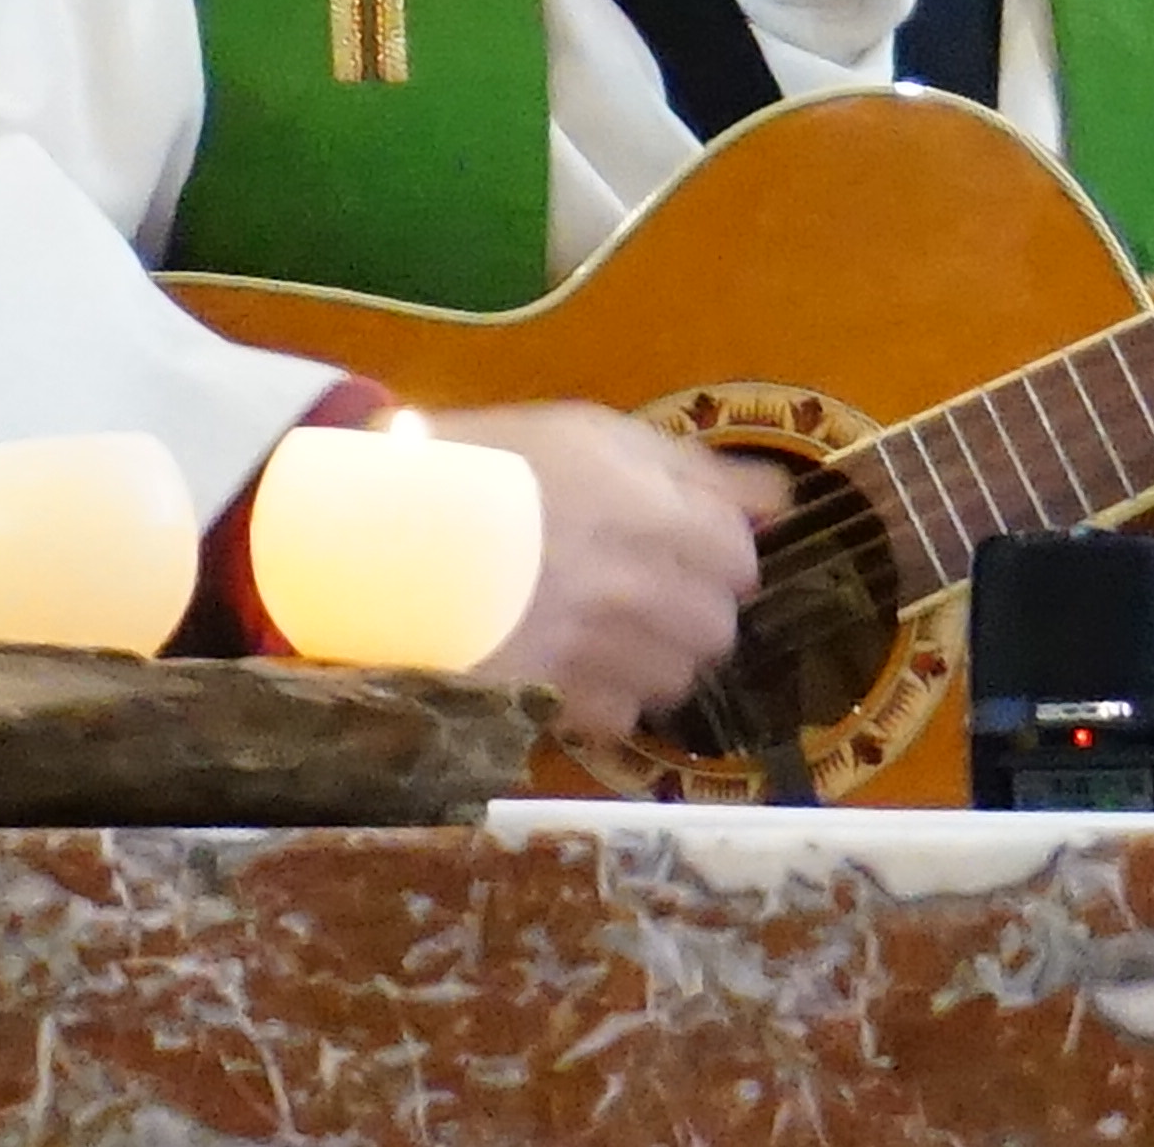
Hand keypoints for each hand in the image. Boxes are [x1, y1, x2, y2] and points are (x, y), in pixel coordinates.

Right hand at [416, 403, 783, 735]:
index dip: (717, 551)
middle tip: (648, 589)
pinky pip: (619, 719)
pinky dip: (608, 698)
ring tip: (608, 629)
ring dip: (656, 657)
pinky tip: (574, 664)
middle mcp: (636, 589)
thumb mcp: (591, 434)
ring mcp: (594, 651)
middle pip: (716, 626)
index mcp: (652, 514)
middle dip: (694, 609)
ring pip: (675, 678)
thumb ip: (693, 470)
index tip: (689, 545)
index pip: (739, 557)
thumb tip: (777, 502)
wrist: (376, 528)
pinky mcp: (552, 700)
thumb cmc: (487, 463)